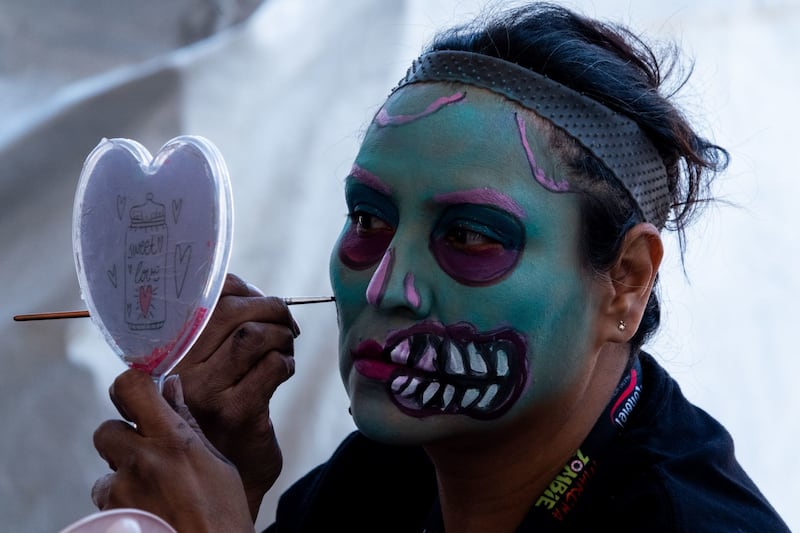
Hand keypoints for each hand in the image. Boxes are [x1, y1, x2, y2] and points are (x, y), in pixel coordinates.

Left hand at [92, 370, 253, 531]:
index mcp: (173, 441)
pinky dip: (122, 506)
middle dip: (122, 440)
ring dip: (123, 479)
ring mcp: (122, 492)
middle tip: (146, 455)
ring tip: (155, 495)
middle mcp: (142, 462)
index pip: (131, 388)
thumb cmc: (223, 515)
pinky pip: (106, 502)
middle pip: (106, 430)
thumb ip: (188, 425)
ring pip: (106, 473)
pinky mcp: (111, 517)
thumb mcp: (218, 464)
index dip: (130, 387)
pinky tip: (149, 512)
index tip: (139, 395)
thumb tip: (171, 388)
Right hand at [170, 273, 299, 518]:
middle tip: (285, 320)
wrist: (225, 475)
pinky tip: (284, 371)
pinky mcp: (237, 413)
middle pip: (229, 312)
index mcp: (167, 353)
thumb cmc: (218, 412)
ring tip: (286, 347)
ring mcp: (206, 393)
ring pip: (253, 336)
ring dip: (281, 335)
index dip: (239, 287)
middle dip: (269, 306)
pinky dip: (287, 362)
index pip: (200, 299)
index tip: (259, 297)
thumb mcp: (204, 369)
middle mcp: (179, 372)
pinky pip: (272, 367)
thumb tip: (248, 288)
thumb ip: (214, 330)